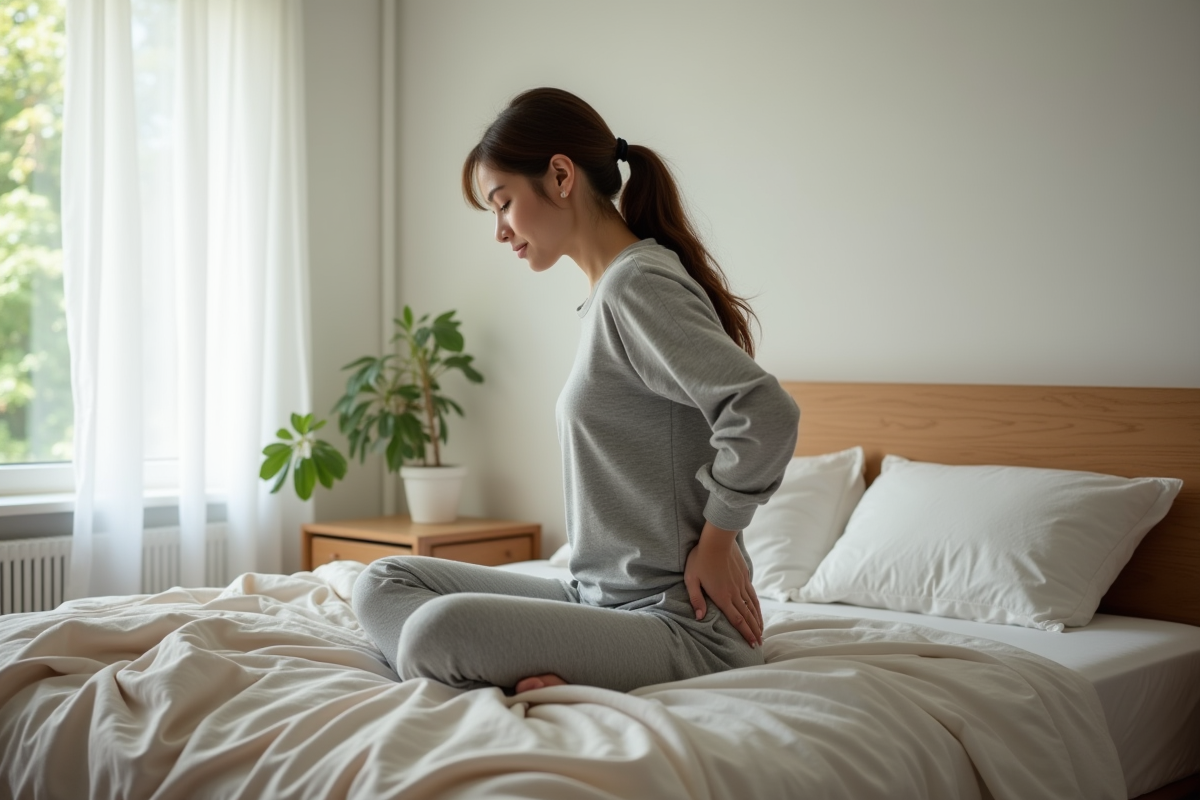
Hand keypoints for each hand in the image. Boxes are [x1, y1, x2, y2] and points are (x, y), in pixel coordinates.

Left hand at [683, 522, 763, 646]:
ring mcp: (741, 584)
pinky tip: (758, 610)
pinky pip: (753, 594)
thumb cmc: (700, 559)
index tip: (752, 644)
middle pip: (747, 616)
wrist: (717, 539)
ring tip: (762, 631)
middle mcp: (735, 593)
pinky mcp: (744, 575)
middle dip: (754, 631)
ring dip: (758, 620)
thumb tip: (699, 617)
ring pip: (752, 606)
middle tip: (760, 643)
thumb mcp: (691, 579)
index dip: (745, 633)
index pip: (737, 620)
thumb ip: (696, 599)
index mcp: (722, 597)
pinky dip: (757, 605)